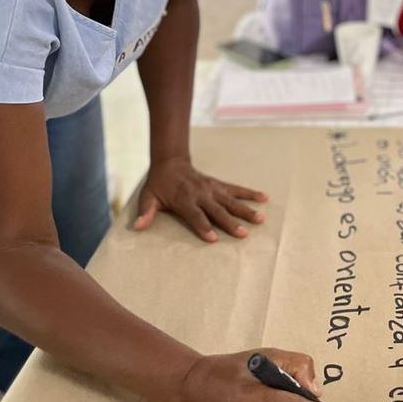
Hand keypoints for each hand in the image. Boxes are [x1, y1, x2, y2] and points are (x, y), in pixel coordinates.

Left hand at [133, 158, 266, 241]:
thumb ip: (146, 213)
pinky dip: (250, 193)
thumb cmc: (159, 185)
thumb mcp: (148, 198)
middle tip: (243, 234)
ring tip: (261, 218)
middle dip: (230, 223)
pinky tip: (264, 198)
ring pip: (231, 200)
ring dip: (246, 209)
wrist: (171, 162)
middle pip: (217, 211)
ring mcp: (212, 189)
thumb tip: (138, 227)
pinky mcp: (219, 185)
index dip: (203, 227)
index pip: (195, 216)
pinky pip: (237, 189)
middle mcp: (201, 194)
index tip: (213, 239)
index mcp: (184, 200)